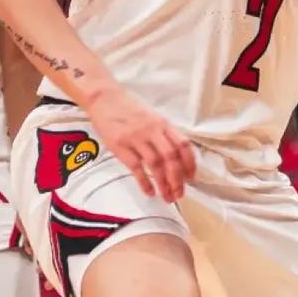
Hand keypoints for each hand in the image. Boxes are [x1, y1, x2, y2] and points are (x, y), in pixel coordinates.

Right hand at [86, 85, 195, 202]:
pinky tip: (150, 191)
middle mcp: (153, 131)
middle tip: (179, 194)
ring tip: (167, 197)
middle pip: (171, 157)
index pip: (183, 144)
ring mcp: (136, 138)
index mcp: (163, 124)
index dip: (190, 162)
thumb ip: (164, 134)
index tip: (192, 177)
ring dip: (163, 183)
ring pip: (155, 164)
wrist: (105, 99)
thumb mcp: (153, 117)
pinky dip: (144, 181)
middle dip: (177, 178)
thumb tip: (177, 157)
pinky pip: (135, 167)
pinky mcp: (120, 146)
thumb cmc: (131, 109)